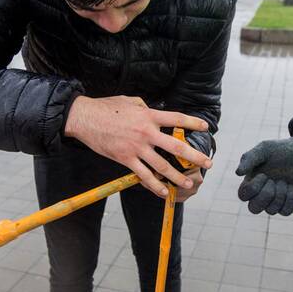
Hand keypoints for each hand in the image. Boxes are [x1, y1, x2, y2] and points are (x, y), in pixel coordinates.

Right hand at [65, 95, 212, 196]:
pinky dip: (155, 185)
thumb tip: (153, 111)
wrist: (85, 118)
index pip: (177, 119)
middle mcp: (146, 132)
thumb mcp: (130, 101)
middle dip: (194, 156)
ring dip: (177, 176)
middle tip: (207, 163)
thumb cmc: (106, 107)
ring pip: (162, 165)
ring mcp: (136, 147)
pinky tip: (164, 190)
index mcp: (149, 116)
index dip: (193, 123)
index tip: (205, 127)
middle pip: (176, 147)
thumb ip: (145, 108)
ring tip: (188, 183)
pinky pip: (143, 175)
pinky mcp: (125, 159)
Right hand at [236, 136, 292, 214]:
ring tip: (286, 181)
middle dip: (266, 195)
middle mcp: (261, 194)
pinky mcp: (288, 205)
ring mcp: (275, 201)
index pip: (243, 196)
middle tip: (275, 180)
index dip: (253, 188)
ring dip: (281, 194)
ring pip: (271, 211)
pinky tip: (292, 188)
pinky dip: (290, 199)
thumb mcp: (265, 148)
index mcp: (252, 181)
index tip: (264, 175)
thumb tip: (237, 173)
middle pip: (254, 209)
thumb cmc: (282, 149)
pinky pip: (285, 212)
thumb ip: (249, 158)